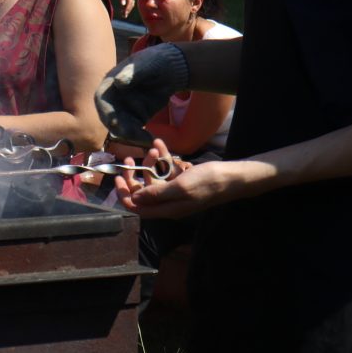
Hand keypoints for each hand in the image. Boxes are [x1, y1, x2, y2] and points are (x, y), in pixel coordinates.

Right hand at [95, 43, 188, 147]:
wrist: (172, 68)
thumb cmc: (155, 61)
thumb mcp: (145, 65)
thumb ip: (132, 73)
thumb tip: (118, 82)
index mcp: (110, 85)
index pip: (102, 101)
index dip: (106, 113)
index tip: (114, 123)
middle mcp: (114, 100)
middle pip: (111, 120)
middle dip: (122, 130)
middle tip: (136, 137)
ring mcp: (125, 111)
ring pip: (124, 129)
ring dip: (134, 138)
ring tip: (148, 141)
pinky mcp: (138, 118)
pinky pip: (137, 132)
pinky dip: (143, 138)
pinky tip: (152, 140)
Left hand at [114, 138, 274, 217]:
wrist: (233, 176)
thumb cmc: (208, 182)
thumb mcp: (180, 187)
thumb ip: (156, 194)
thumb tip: (134, 199)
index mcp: (167, 208)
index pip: (138, 207)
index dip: (125, 194)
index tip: (118, 177)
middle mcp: (170, 202)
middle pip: (143, 191)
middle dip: (136, 174)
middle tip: (130, 158)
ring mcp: (177, 191)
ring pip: (156, 177)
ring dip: (151, 162)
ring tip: (154, 147)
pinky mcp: (184, 181)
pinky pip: (167, 170)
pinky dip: (163, 158)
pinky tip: (161, 144)